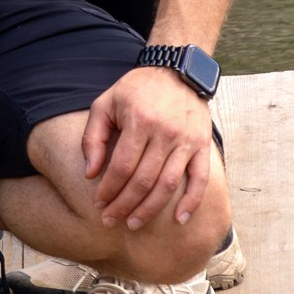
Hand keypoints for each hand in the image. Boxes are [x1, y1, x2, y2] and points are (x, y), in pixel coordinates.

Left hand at [81, 65, 215, 230]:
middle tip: (111, 220)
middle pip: (143, 181)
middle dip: (124, 205)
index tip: (98, 203)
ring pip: (168, 185)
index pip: (122, 166)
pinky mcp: (202, 145)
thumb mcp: (106, 102)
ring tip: (133, 224)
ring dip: (150, 210)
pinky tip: (179, 219)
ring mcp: (186, 140)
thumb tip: (90, 173)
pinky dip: (191, 202)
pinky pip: (200, 179)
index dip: (109, 189)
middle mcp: (165, 132)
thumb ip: (93, 137)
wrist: (176, 70)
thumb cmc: (137, 89)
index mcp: (139, 120)